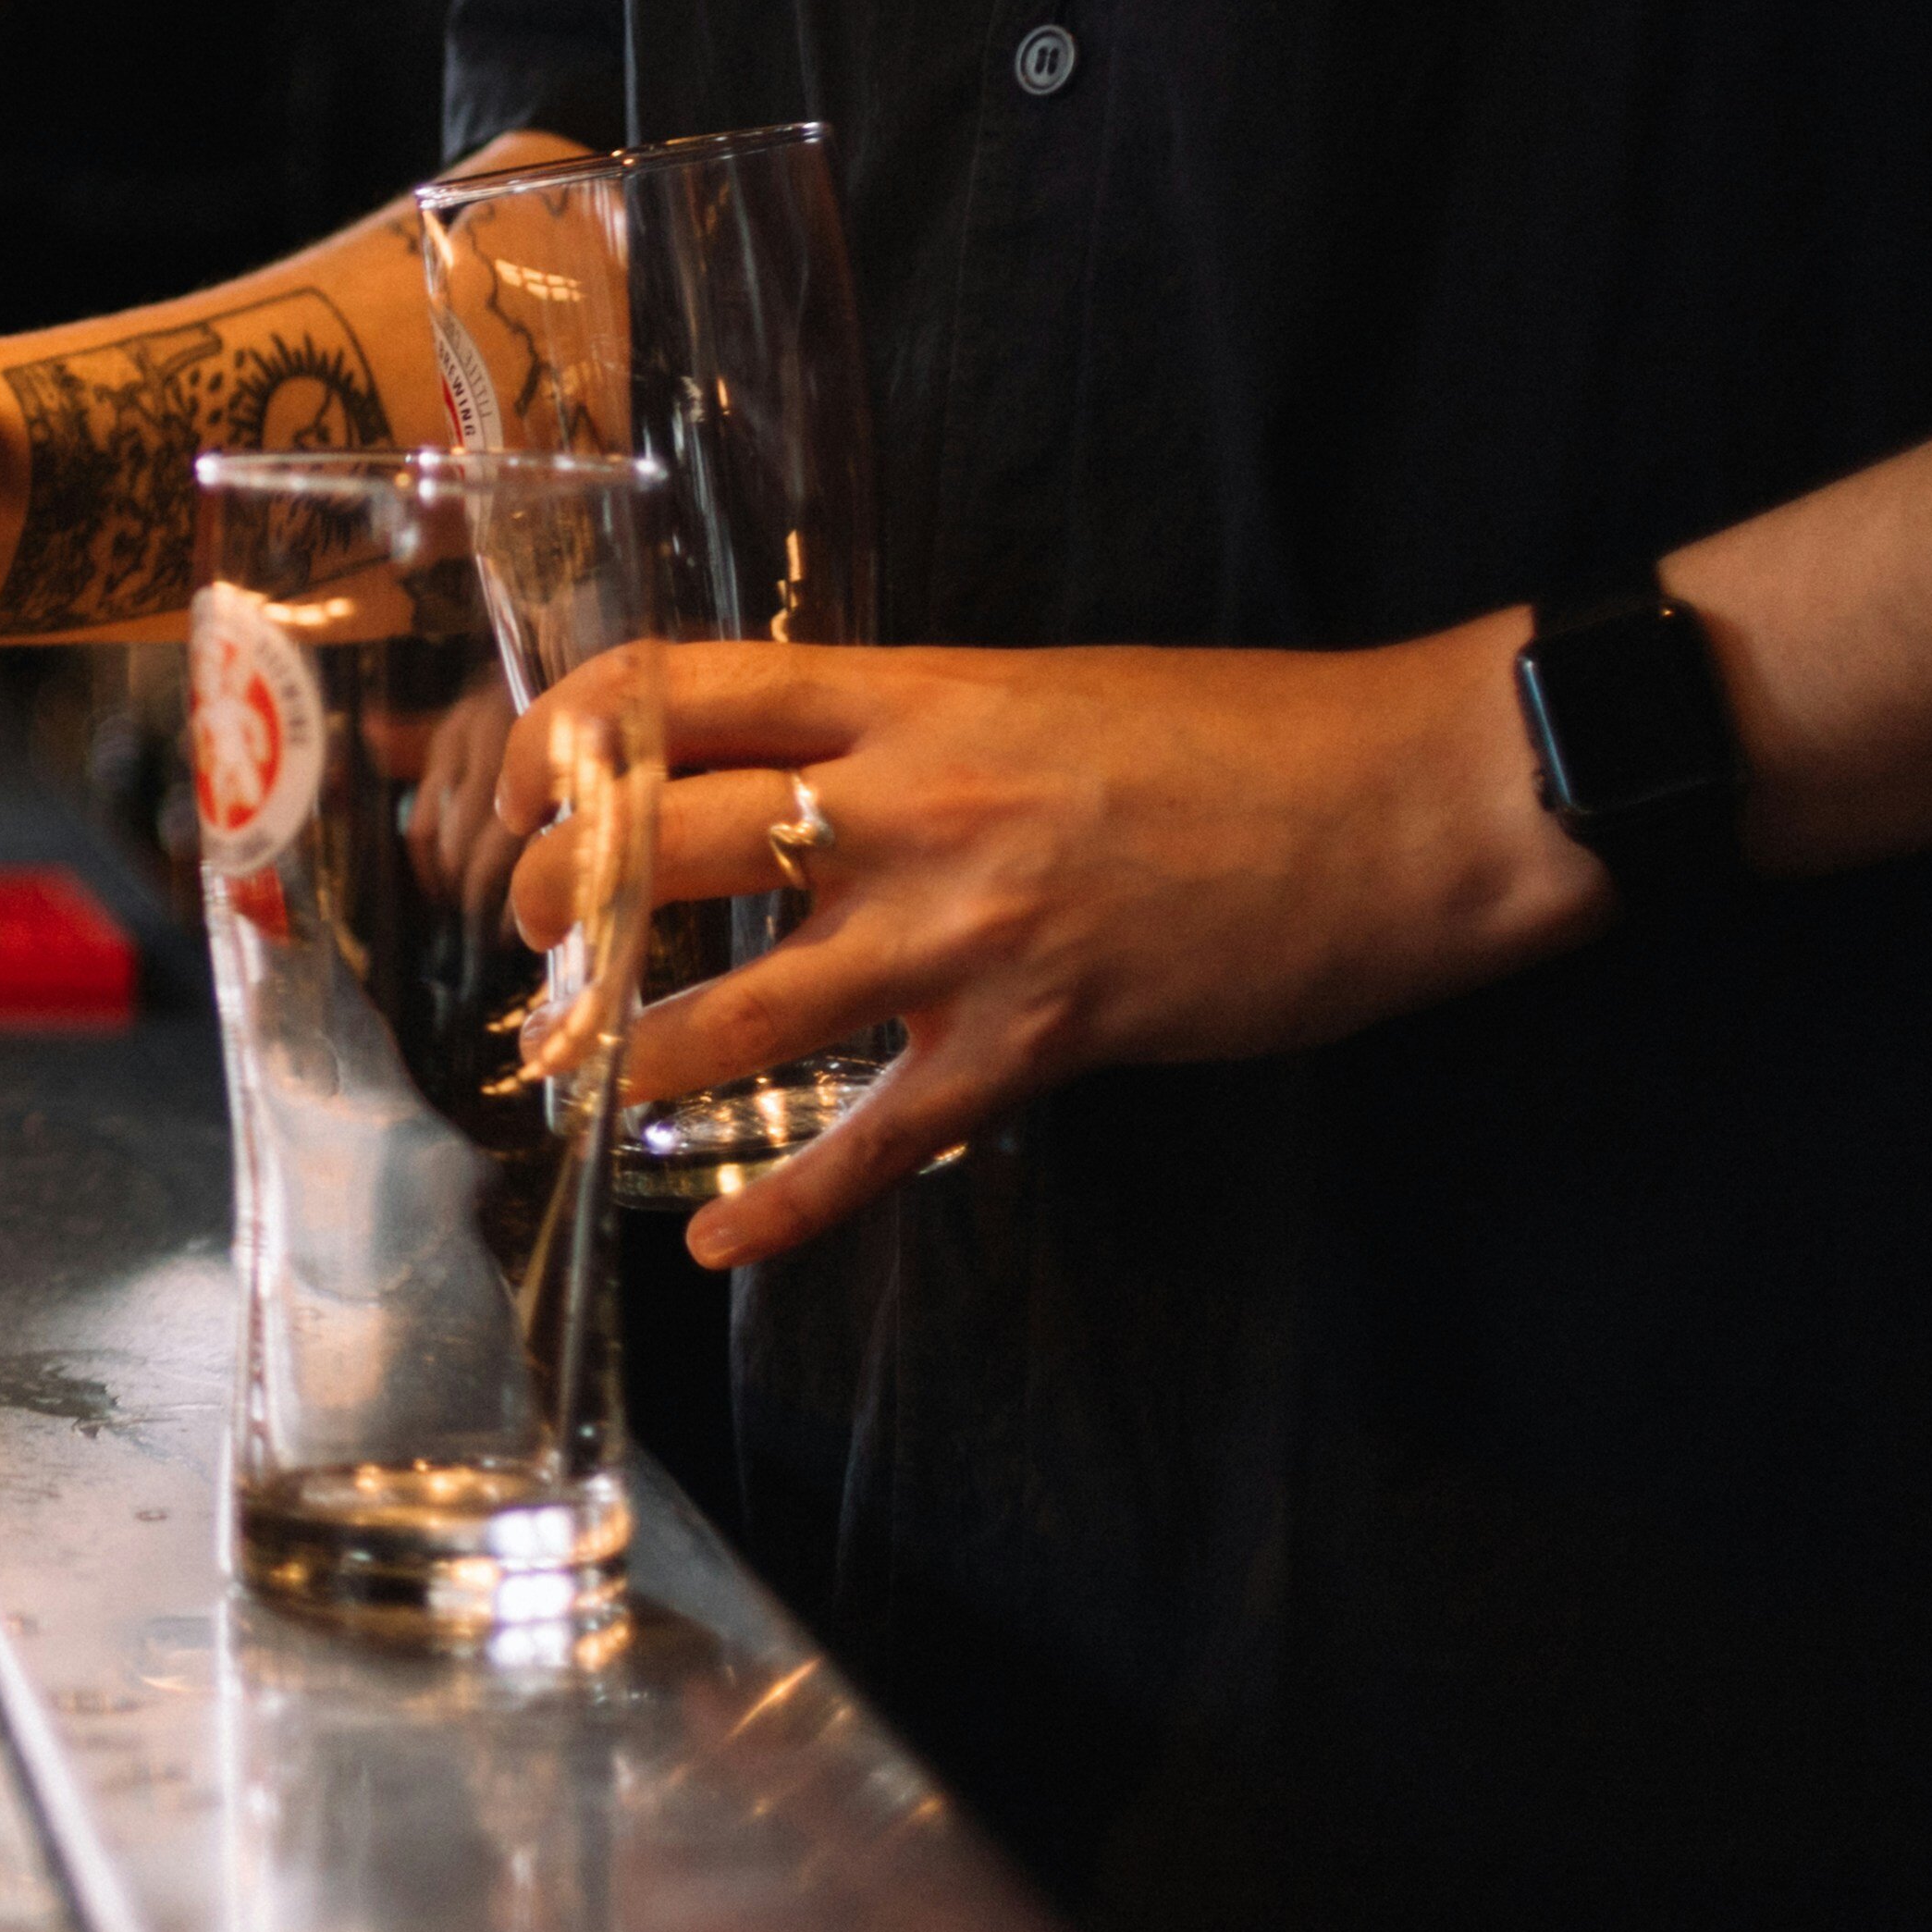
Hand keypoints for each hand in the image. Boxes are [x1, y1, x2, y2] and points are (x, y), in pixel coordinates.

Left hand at [494, 626, 1605, 1268]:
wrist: (1412, 797)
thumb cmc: (1232, 733)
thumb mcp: (1027, 688)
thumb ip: (897, 727)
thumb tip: (785, 768)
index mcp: (903, 697)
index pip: (669, 689)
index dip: (559, 738)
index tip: (519, 787)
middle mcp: (908, 804)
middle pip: (656, 842)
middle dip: (556, 901)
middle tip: (532, 943)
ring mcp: (968, 932)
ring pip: (733, 1009)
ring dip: (631, 1054)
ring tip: (579, 1080)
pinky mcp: (1039, 1042)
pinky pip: (880, 1140)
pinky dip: (788, 1205)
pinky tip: (718, 1243)